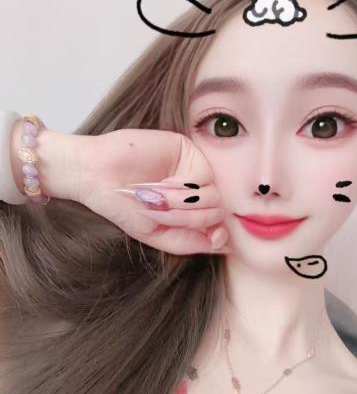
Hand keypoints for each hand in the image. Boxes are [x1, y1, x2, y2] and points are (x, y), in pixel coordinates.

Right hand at [74, 128, 230, 255]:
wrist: (96, 176)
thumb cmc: (122, 206)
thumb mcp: (157, 235)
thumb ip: (190, 242)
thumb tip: (224, 244)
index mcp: (188, 208)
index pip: (217, 224)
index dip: (212, 233)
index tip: (199, 236)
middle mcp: (194, 189)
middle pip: (216, 211)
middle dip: (188, 218)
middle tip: (160, 212)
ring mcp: (192, 168)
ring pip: (213, 195)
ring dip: (182, 203)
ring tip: (157, 197)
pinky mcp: (187, 150)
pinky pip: (204, 175)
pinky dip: (184, 186)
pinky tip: (163, 183)